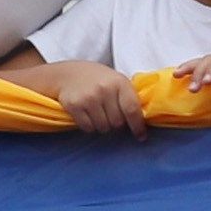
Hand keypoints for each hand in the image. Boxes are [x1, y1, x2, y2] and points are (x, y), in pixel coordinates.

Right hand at [25, 57, 144, 136]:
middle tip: (111, 116)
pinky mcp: (74, 105)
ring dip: (102, 126)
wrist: (68, 74)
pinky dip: (89, 126)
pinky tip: (87, 115)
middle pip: (117, 123)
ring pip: (103, 127)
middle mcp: (105, 89)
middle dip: (116, 124)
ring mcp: (89, 97)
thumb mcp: (117, 81)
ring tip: (98, 114)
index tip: (141, 136)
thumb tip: (142, 122)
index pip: (133, 109)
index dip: (138, 126)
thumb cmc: (98, 80)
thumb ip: (128, 97)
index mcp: (120, 82)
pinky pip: (88, 127)